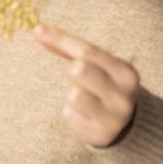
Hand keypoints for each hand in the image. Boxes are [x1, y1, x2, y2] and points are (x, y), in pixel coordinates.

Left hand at [34, 23, 138, 147]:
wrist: (124, 129)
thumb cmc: (102, 87)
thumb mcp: (95, 67)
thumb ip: (68, 49)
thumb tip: (38, 30)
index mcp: (125, 73)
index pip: (88, 51)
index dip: (60, 38)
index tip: (37, 29)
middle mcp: (124, 95)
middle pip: (80, 70)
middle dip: (71, 70)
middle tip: (76, 76)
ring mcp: (114, 117)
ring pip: (74, 95)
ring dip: (71, 96)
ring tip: (83, 100)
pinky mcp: (100, 134)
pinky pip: (70, 115)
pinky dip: (71, 113)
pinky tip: (83, 116)